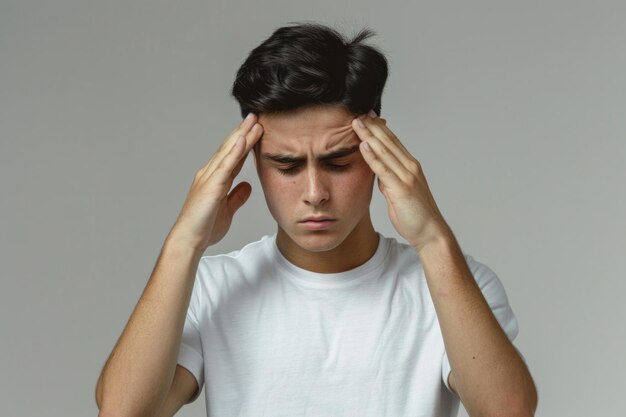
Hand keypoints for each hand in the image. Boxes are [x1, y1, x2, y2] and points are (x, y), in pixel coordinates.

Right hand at [167, 113, 262, 251]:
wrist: (189, 240)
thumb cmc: (205, 227)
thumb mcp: (227, 209)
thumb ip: (237, 196)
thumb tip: (247, 185)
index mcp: (215, 179)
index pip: (233, 156)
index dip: (244, 143)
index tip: (256, 130)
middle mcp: (210, 174)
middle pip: (230, 148)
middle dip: (243, 132)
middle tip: (255, 116)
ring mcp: (209, 178)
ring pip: (228, 152)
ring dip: (242, 136)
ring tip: (253, 122)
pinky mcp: (211, 186)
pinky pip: (225, 166)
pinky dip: (234, 152)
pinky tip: (243, 140)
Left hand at [352, 111, 451, 252]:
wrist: (430, 233)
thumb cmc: (414, 215)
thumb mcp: (397, 194)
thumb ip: (388, 181)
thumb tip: (378, 174)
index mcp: (410, 167)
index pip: (392, 142)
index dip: (379, 128)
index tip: (366, 116)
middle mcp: (410, 167)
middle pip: (388, 141)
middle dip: (373, 126)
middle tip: (358, 112)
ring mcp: (407, 176)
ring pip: (385, 151)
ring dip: (370, 135)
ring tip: (357, 122)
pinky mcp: (401, 188)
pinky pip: (383, 169)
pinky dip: (373, 156)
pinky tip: (364, 145)